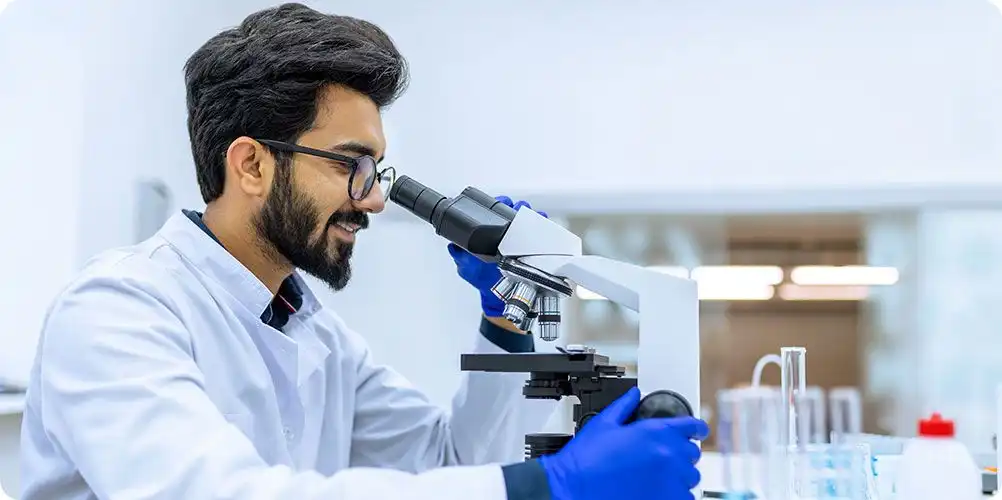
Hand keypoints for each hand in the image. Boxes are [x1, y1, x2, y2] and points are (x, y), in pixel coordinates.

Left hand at [447, 196, 546, 317]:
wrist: (500, 295)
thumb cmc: (483, 279)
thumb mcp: (466, 266)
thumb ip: (458, 254)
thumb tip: (453, 245)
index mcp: (488, 232)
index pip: (492, 211)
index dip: (495, 204)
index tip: (497, 204)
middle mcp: (504, 232)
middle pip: (512, 209)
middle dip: (513, 205)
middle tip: (513, 208)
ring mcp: (519, 238)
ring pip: (526, 216)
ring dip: (527, 212)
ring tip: (525, 215)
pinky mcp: (532, 245)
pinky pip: (540, 229)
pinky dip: (541, 222)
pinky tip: (540, 221)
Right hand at [539, 387, 708, 499]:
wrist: (575, 487)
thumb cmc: (586, 459)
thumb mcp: (604, 423)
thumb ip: (624, 406)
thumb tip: (633, 395)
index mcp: (655, 431)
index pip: (694, 425)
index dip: (696, 427)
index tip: (696, 431)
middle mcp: (668, 455)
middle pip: (692, 452)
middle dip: (680, 453)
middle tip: (663, 457)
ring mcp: (670, 480)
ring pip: (691, 477)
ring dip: (680, 475)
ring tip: (660, 476)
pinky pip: (685, 497)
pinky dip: (676, 494)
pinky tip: (660, 490)